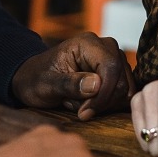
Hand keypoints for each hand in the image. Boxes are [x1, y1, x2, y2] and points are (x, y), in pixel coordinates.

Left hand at [12, 32, 133, 119]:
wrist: (33, 78)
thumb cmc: (36, 79)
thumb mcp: (46, 84)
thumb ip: (69, 83)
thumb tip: (97, 84)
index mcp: (87, 44)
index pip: (110, 67)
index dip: (103, 94)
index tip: (85, 112)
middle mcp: (105, 47)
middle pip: (121, 80)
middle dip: (101, 101)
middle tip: (78, 109)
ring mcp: (113, 59)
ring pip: (124, 89)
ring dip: (103, 103)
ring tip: (80, 103)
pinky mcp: (116, 73)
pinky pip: (123, 94)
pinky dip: (108, 104)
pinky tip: (89, 102)